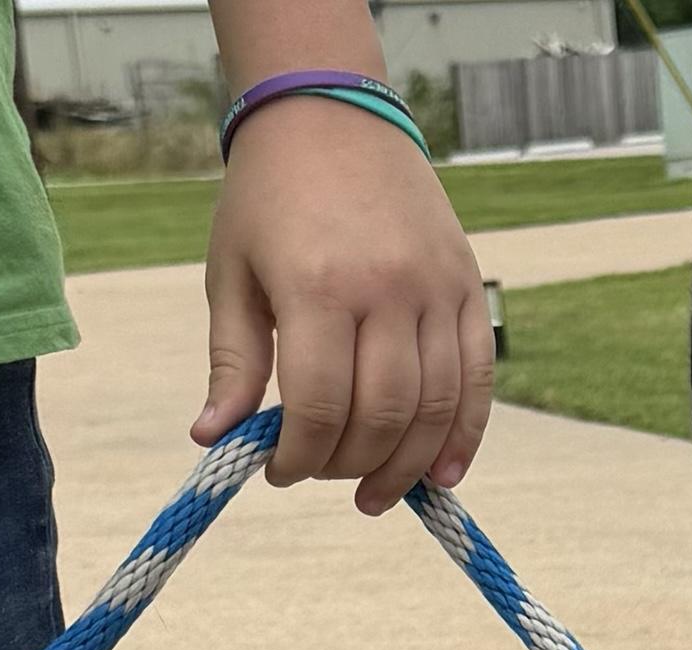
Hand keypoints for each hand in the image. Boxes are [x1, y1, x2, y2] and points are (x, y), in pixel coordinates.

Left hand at [195, 93, 492, 511]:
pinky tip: (441, 475)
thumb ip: (232, 361)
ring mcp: (435, 290)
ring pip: (434, 409)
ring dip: (405, 467)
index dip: (301, 457)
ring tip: (376, 493)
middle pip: (383, 415)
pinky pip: (477, 382)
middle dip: (349, 465)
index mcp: (317, 285)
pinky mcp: (468, 289)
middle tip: (323, 474)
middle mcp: (385, 290)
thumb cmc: (271, 199)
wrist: (333, 116)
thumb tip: (213, 438)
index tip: (280, 472)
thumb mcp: (232, 272)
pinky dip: (464, 438)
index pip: (321, 406)